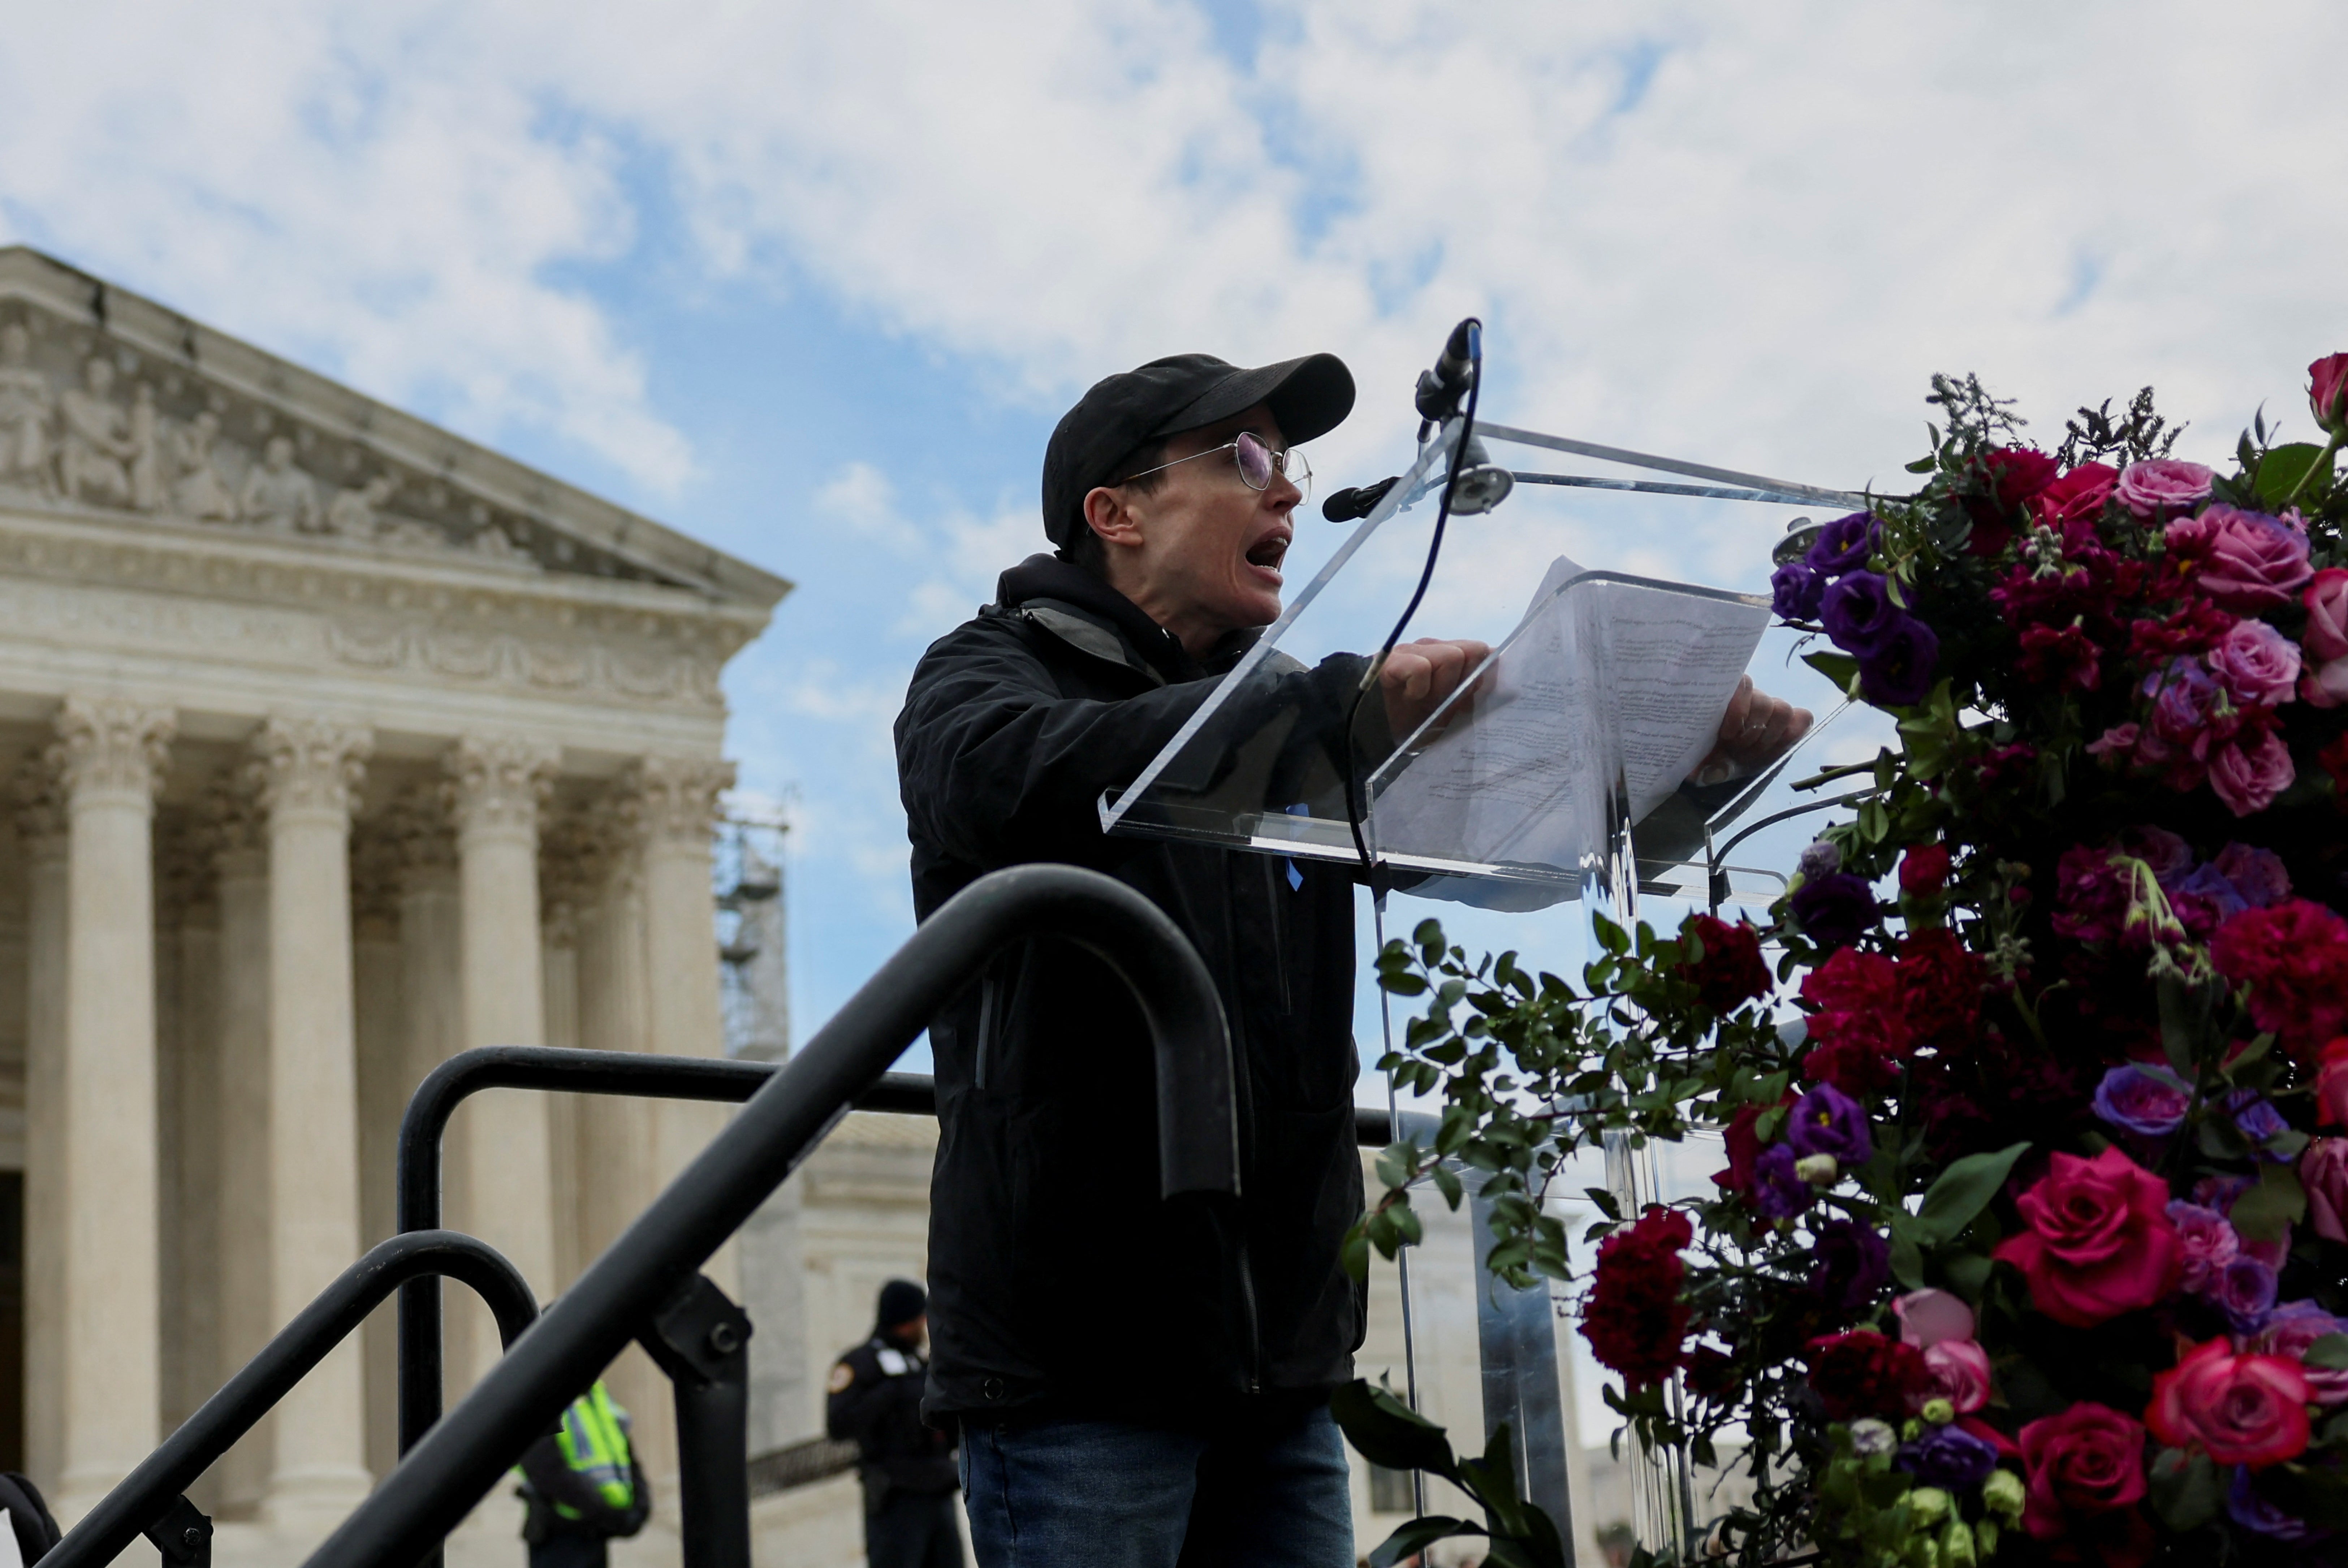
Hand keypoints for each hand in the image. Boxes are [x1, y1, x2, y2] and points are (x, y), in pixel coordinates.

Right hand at [1379, 637, 1492, 738]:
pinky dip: (1419, 688)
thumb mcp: (1446, 712)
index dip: (1481, 674)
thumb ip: (1466, 692)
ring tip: (1424, 702)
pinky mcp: (1392, 661)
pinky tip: (1408, 698)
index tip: (1467, 699)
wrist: (1369, 735)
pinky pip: (1421, 668)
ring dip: (1442, 686)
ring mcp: (1411, 651)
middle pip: (1473, 650)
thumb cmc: (1410, 724)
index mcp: (1445, 656)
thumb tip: (1490, 675)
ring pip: (1452, 656)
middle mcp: (1431, 648)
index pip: (1480, 650)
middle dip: (1464, 681)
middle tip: (1442, 702)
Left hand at [1690, 675, 1810, 785]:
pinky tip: (1775, 750)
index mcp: (1726, 695)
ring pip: (1782, 709)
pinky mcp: (1790, 720)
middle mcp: (1750, 697)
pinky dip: (1792, 734)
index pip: (1742, 683)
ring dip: (1768, 739)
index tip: (1727, 735)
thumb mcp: (1702, 760)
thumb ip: (1704, 761)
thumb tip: (1709, 770)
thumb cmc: (1709, 755)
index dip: (1738, 709)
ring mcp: (1772, 706)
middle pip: (1764, 702)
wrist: (1723, 762)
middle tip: (1738, 751)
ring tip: (1750, 755)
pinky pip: (1803, 718)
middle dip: (1752, 734)